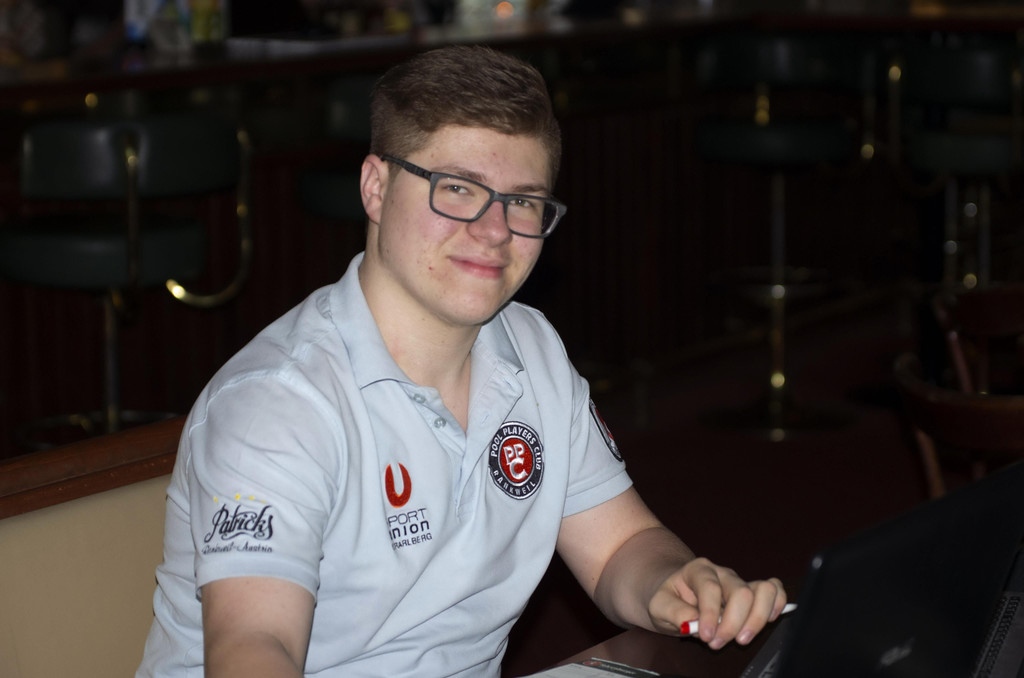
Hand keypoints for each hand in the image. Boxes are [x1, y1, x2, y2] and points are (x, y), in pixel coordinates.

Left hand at [647, 557, 786, 649]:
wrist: (672, 591)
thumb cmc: (667, 596)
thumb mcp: (658, 605)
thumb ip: (674, 612)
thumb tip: (694, 622)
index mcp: (698, 570)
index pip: (710, 588)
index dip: (710, 614)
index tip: (705, 635)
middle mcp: (722, 573)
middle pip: (741, 592)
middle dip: (733, 623)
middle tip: (717, 642)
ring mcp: (739, 582)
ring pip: (763, 590)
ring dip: (757, 619)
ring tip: (742, 637)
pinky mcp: (752, 593)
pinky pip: (774, 590)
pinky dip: (776, 605)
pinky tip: (766, 620)